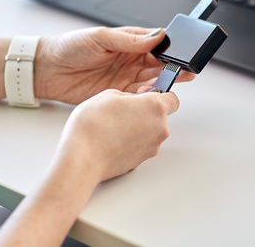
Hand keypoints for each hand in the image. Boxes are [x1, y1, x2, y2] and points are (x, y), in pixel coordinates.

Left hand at [34, 26, 193, 103]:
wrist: (47, 70)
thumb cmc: (70, 47)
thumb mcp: (100, 37)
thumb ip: (129, 40)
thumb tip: (157, 35)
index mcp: (129, 41)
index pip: (157, 45)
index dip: (169, 50)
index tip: (180, 55)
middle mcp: (130, 59)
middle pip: (159, 65)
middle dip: (172, 69)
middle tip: (183, 73)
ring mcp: (125, 77)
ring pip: (152, 82)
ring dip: (161, 84)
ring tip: (168, 86)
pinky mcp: (117, 94)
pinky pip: (137, 97)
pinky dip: (145, 97)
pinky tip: (150, 96)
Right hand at [55, 89, 179, 180]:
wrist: (82, 159)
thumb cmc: (93, 127)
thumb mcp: (109, 94)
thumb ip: (130, 95)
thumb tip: (133, 100)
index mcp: (155, 108)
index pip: (172, 99)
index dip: (161, 95)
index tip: (149, 94)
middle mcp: (159, 129)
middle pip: (160, 116)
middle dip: (145, 112)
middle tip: (123, 110)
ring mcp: (151, 147)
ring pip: (150, 132)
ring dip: (137, 127)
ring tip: (114, 126)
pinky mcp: (141, 161)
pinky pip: (140, 145)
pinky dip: (131, 142)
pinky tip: (113, 139)